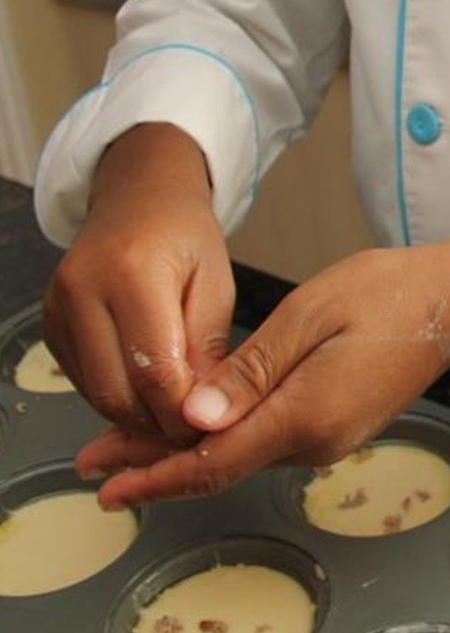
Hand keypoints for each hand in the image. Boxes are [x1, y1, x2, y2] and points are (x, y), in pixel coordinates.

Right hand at [44, 124, 231, 441]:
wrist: (139, 201)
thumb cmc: (185, 237)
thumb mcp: (216, 283)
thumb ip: (208, 346)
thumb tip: (203, 409)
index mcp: (132, 273)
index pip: (154, 370)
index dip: (182, 410)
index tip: (209, 426)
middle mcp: (82, 291)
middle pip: (116, 391)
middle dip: (157, 423)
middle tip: (194, 432)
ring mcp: (57, 310)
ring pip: (95, 394)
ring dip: (136, 417)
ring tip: (175, 415)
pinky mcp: (49, 326)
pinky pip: (82, 381)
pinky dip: (116, 397)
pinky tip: (146, 395)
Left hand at [78, 235, 449, 507]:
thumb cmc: (388, 293)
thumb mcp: (309, 316)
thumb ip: (250, 372)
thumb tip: (195, 419)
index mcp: (306, 416)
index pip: (213, 460)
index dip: (154, 474)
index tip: (106, 485)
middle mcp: (318, 442)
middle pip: (221, 463)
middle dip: (156, 462)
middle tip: (95, 461)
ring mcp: (331, 438)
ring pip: (243, 453)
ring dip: (187, 449)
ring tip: (131, 441)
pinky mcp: (338, 426)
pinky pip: (269, 440)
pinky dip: (225, 437)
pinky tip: (200, 423)